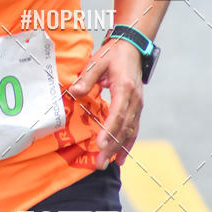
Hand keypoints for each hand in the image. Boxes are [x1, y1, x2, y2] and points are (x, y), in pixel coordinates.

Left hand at [70, 37, 143, 168]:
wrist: (132, 48)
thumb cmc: (113, 54)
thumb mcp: (97, 62)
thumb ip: (86, 78)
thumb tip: (74, 92)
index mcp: (124, 88)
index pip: (117, 114)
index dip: (108, 131)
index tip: (100, 145)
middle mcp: (134, 100)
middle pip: (124, 128)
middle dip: (112, 147)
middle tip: (100, 162)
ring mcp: (137, 105)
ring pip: (130, 131)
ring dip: (119, 149)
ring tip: (108, 163)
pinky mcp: (137, 108)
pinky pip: (134, 129)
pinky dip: (128, 144)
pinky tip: (121, 157)